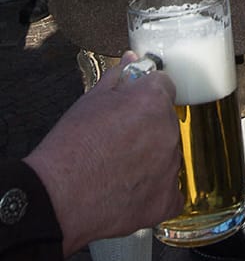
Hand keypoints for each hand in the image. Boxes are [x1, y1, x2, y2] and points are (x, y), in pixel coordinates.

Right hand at [24, 51, 182, 255]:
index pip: (164, 87)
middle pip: (166, 122)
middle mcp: (168, 130)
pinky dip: (156, 193)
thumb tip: (132, 60)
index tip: (132, 110)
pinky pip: (172, 193)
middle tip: (119, 143)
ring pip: (169, 156)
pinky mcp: (166, 200)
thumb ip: (118, 77)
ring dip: (152, 160)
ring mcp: (170, 166)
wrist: (56, 198)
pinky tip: (132, 194)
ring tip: (119, 171)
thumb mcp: (90, 101)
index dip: (145, 97)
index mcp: (153, 101)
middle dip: (148, 129)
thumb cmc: (69, 147)